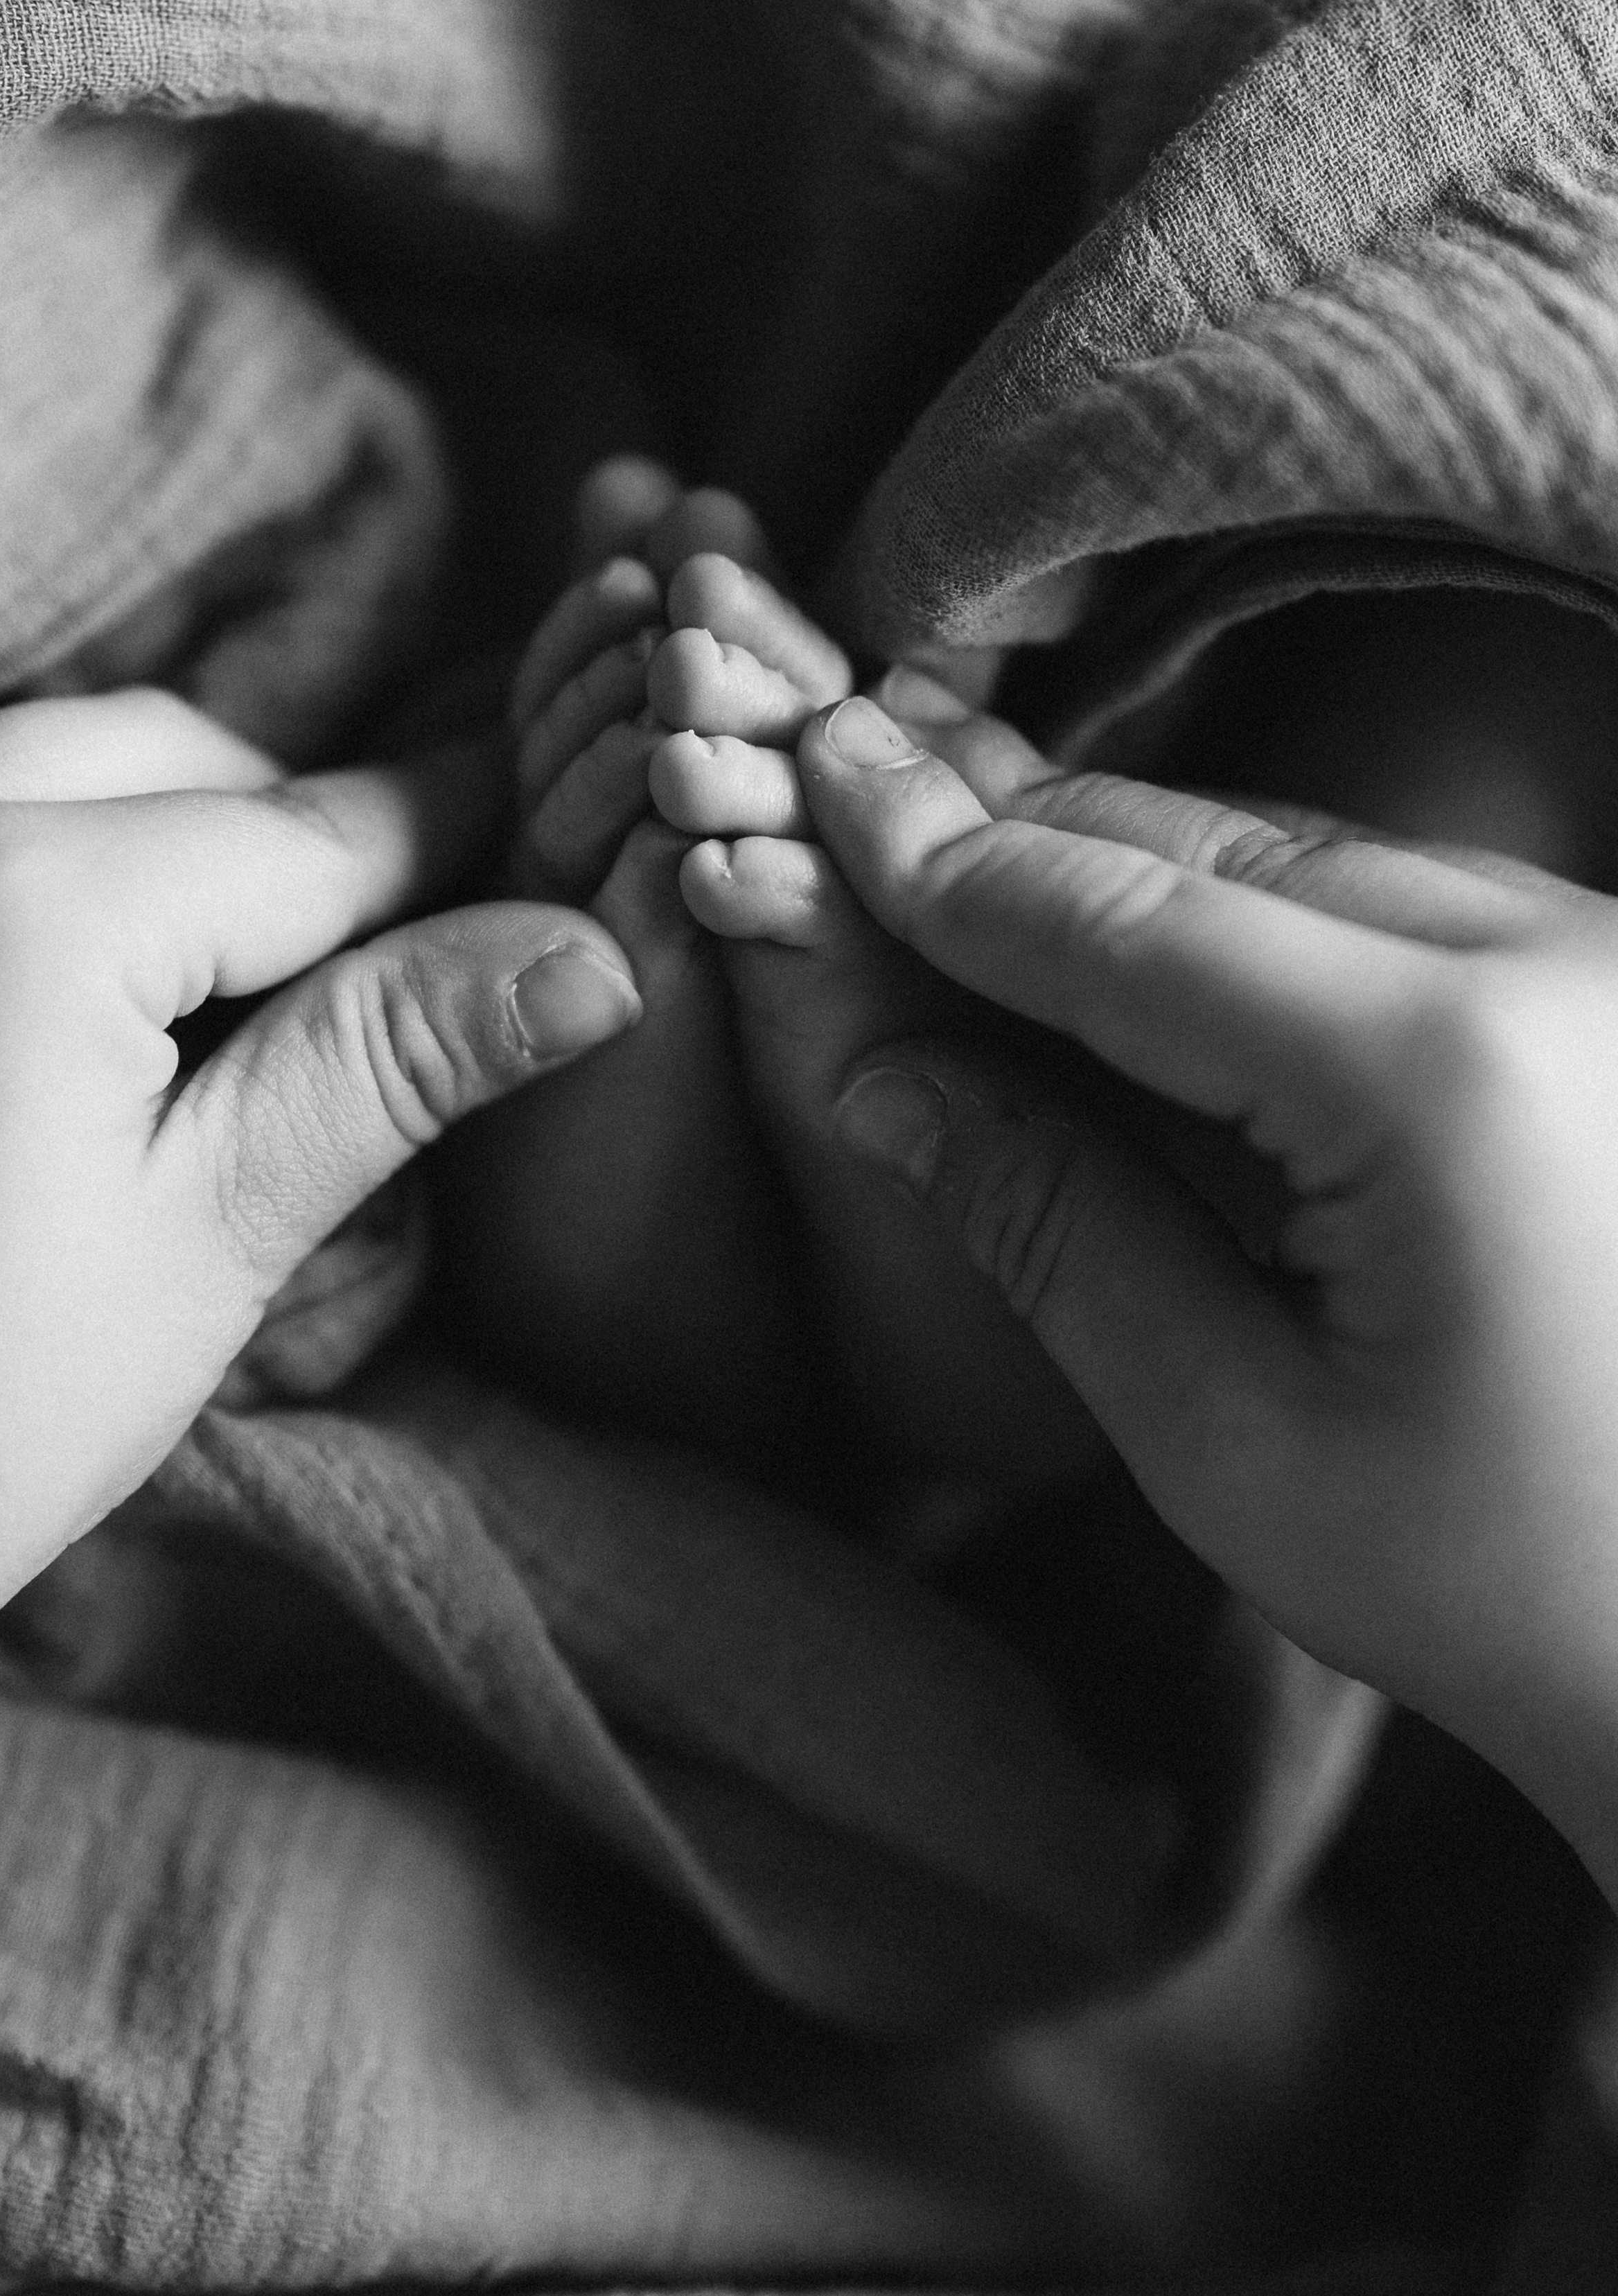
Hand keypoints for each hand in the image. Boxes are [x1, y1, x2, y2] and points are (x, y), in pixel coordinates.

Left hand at [0, 690, 640, 1791]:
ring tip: (252, 1001)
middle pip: (184, 758)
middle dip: (303, 846)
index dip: (453, 863)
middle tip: (401, 976)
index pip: (309, 835)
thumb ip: (394, 1056)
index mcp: (19, 905)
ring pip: (65, 762)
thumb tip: (594, 957)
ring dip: (182, 836)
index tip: (557, 883)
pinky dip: (66, 856)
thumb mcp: (214, 1231)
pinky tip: (110, 999)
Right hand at [683, 679, 1617, 1898]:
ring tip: (975, 853)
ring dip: (1138, 862)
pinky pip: (1406, 905)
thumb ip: (1056, 1226)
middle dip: (1027, 827)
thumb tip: (889, 1080)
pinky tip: (1151, 942)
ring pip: (1317, 854)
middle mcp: (1556, 964)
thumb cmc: (1521, 1594)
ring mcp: (1615, 965)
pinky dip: (1256, 909)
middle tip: (868, 774)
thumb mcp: (1238, 1440)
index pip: (1128, 924)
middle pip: (1222, 846)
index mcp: (1446, 1074)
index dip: (953, 863)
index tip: (830, 779)